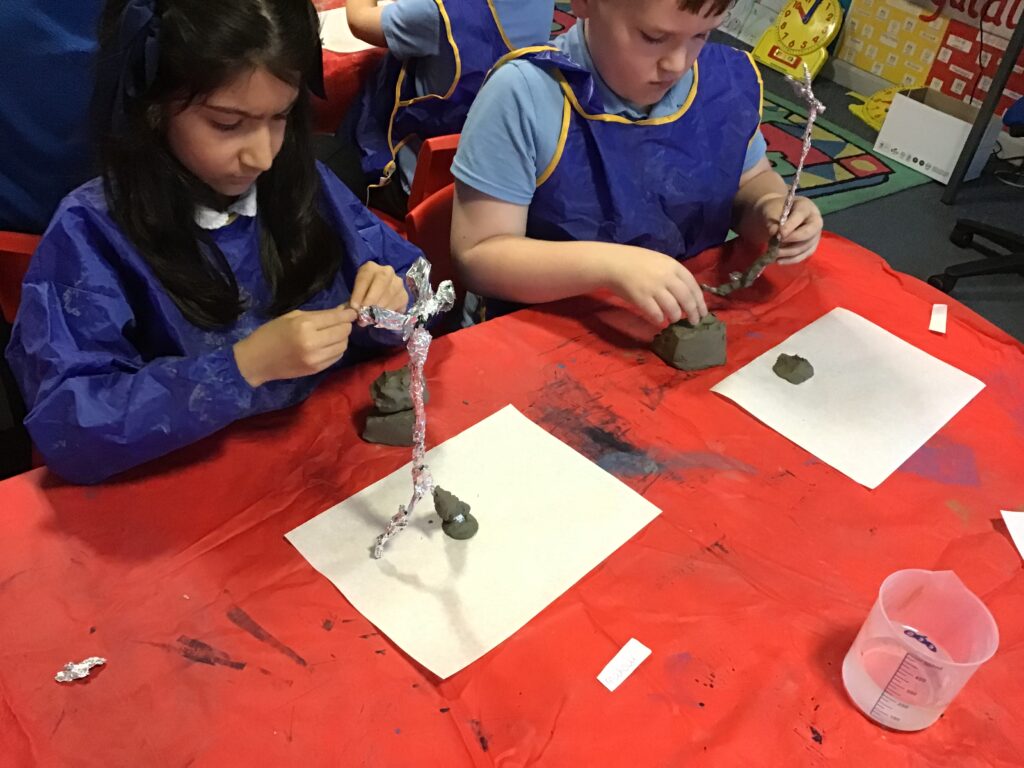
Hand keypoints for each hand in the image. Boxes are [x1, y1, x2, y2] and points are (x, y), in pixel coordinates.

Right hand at [233, 305, 357, 386]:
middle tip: (341, 322)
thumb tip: (342, 311)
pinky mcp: (316, 369)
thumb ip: (318, 315)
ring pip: (343, 345)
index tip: (352, 312)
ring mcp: (316, 358)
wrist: (256, 360)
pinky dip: (337, 349)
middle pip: (343, 332)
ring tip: (333, 333)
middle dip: (345, 325)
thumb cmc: (270, 333)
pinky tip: (329, 345)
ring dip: (342, 338)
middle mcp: (313, 342)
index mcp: (304, 325)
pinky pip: (337, 357)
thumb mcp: (292, 317)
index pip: (336, 318)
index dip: (348, 314)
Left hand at [349, 262, 408, 311]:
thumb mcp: (356, 294)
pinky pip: (398, 305)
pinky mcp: (404, 295)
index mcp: (370, 268)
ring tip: (372, 318)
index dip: (359, 293)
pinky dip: (389, 313)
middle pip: (381, 283)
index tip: (354, 306)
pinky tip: (382, 316)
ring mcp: (398, 283)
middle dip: (372, 300)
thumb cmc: (364, 292)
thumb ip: (354, 303)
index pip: (364, 278)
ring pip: (390, 295)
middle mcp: (387, 271)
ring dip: (380, 309)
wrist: (378, 292)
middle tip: (365, 313)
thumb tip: (355, 316)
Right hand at [603, 246, 707, 325]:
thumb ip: (674, 276)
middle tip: (694, 322)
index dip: (700, 302)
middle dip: (693, 313)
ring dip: (675, 317)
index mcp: (673, 266)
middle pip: (686, 299)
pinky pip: (656, 314)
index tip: (703, 312)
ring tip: (673, 320)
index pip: (693, 286)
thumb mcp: (660, 262)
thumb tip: (688, 296)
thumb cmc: (637, 262)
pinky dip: (659, 319)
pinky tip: (659, 319)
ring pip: (673, 309)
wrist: (613, 263)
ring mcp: (654, 288)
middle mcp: (666, 276)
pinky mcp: (641, 298)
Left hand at [756, 194, 822, 263]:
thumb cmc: (774, 211)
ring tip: (773, 253)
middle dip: (792, 240)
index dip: (790, 226)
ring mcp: (815, 235)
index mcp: (805, 206)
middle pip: (808, 233)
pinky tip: (778, 261)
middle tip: (776, 245)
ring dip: (788, 252)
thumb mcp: (770, 212)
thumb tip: (774, 234)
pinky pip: (803, 255)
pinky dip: (791, 260)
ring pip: (805, 246)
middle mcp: (815, 220)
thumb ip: (772, 221)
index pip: (801, 215)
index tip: (778, 234)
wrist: (775, 217)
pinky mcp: (810, 247)